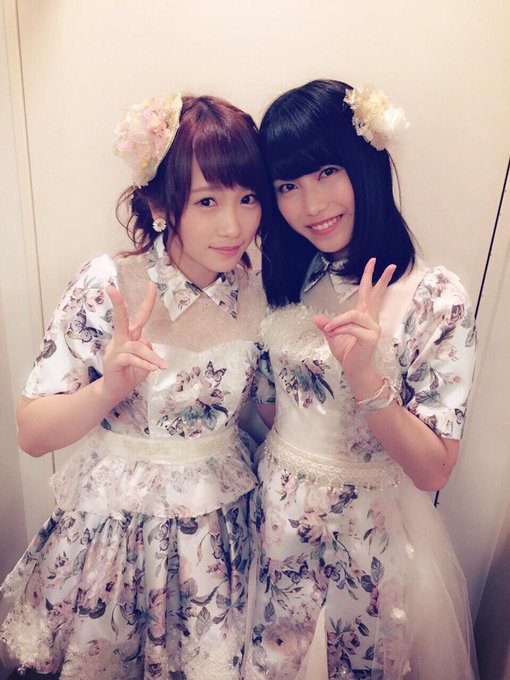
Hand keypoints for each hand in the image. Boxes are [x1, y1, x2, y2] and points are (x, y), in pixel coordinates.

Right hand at [103, 282, 165, 401]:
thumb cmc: (130, 373)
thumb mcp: (144, 361)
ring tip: (161, 366)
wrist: (114, 390)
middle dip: (118, 304)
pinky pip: (131, 359)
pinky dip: (144, 363)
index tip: (152, 285)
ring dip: (151, 357)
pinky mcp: (113, 362)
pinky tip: (152, 369)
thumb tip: (147, 343)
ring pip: (136, 346)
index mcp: (129, 336)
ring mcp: (115, 350)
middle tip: (113, 289)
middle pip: (121, 319)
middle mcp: (120, 339)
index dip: (146, 301)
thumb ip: (147, 350)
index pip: (139, 316)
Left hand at [314, 258, 395, 378]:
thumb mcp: (333, 336)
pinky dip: (339, 328)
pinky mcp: (370, 337)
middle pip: (376, 295)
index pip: (369, 293)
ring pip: (353, 315)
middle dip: (381, 278)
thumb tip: (317, 318)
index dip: (371, 277)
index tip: (374, 262)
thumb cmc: (346, 353)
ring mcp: (373, 328)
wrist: (353, 369)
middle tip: (385, 263)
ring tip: (328, 329)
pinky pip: (351, 326)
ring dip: (338, 321)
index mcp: (364, 316)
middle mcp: (371, 320)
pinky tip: (333, 333)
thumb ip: (327, 325)